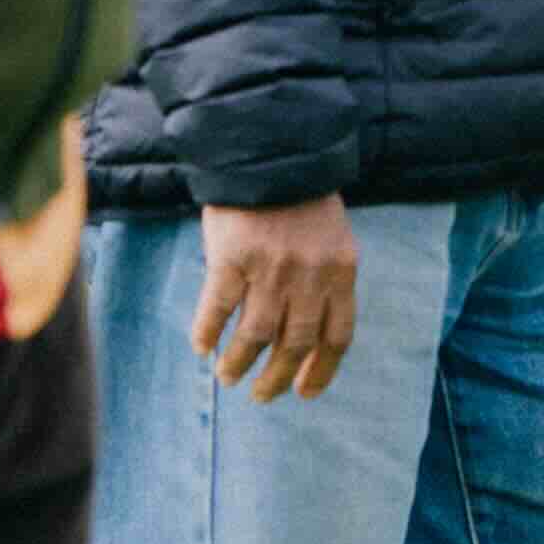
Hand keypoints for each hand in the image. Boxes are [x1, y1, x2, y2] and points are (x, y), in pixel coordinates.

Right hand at [192, 194, 358, 402]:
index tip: (303, 392)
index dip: (321, 371)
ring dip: (239, 363)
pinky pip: (217, 307)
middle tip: (260, 394)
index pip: (337, 336)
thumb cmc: (300, 197)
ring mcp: (271, 267)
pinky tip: (202, 346)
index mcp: (341, 270)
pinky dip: (208, 332)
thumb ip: (323, 279)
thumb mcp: (330, 238)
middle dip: (277, 378)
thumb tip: (303, 333)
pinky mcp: (232, 256)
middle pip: (296, 344)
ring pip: (256, 335)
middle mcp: (310, 275)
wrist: (270, 149)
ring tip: (228, 377)